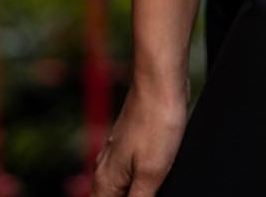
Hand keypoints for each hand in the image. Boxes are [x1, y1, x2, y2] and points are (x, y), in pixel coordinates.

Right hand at [90, 79, 189, 196]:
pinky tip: (157, 186)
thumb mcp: (150, 175)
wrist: (160, 79)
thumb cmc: (156, 122)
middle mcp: (106, 169)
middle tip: (151, 190)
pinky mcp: (134, 146)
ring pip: (121, 192)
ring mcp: (119, 155)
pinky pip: (132, 177)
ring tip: (155, 188)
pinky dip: (141, 189)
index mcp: (105, 181)